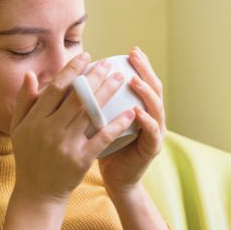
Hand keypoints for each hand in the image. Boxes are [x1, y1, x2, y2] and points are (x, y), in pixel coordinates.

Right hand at [9, 52, 136, 202]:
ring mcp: (66, 145)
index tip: (86, 56)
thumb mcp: (18, 128)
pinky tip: (130, 112)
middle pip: (77, 98)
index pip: (56, 89)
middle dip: (95, 78)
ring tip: (121, 79)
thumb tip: (31, 75)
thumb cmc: (29, 156)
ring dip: (107, 94)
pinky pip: (102, 138)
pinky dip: (117, 124)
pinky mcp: (81, 159)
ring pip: (90, 113)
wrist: (38, 192)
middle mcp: (50, 130)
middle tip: (110, 64)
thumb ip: (24, 101)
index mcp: (35, 120)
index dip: (71, 70)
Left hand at [98, 47, 166, 196]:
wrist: (115, 179)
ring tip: (134, 80)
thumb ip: (92, 101)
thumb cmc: (103, 148)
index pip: (142, 80)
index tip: (130, 50)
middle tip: (135, 56)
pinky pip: (152, 132)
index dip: (140, 65)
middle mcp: (151, 116)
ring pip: (156, 107)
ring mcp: (155, 132)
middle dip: (145, 70)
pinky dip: (145, 120)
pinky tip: (136, 111)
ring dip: (146, 92)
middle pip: (154, 88)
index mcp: (140, 107)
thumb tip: (74, 77)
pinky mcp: (153, 148)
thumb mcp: (96, 120)